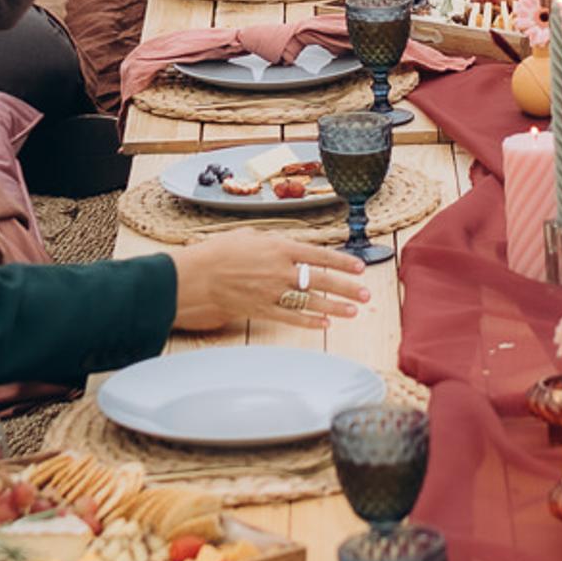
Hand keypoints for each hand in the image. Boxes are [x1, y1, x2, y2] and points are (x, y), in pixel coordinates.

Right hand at [171, 231, 370, 331]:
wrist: (195, 276)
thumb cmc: (219, 252)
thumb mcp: (249, 236)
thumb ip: (273, 242)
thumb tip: (290, 246)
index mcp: (279, 247)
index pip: (319, 254)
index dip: (342, 261)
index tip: (359, 267)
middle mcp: (280, 270)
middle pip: (321, 280)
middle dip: (347, 287)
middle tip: (366, 294)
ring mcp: (272, 292)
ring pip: (311, 302)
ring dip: (335, 308)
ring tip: (354, 311)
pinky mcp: (262, 310)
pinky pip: (291, 318)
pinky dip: (310, 322)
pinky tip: (325, 325)